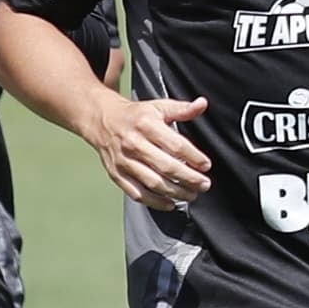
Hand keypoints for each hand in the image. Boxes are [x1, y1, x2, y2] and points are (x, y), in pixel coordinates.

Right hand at [89, 93, 211, 206]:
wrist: (102, 120)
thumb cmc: (135, 116)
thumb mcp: (159, 107)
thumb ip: (183, 109)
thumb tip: (202, 104)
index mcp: (146, 125)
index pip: (176, 145)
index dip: (194, 157)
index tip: (206, 165)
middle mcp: (134, 144)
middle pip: (166, 167)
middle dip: (189, 179)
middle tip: (204, 184)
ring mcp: (124, 161)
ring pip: (153, 183)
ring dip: (176, 192)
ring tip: (192, 194)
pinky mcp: (117, 174)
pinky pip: (137, 193)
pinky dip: (155, 202)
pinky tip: (170, 203)